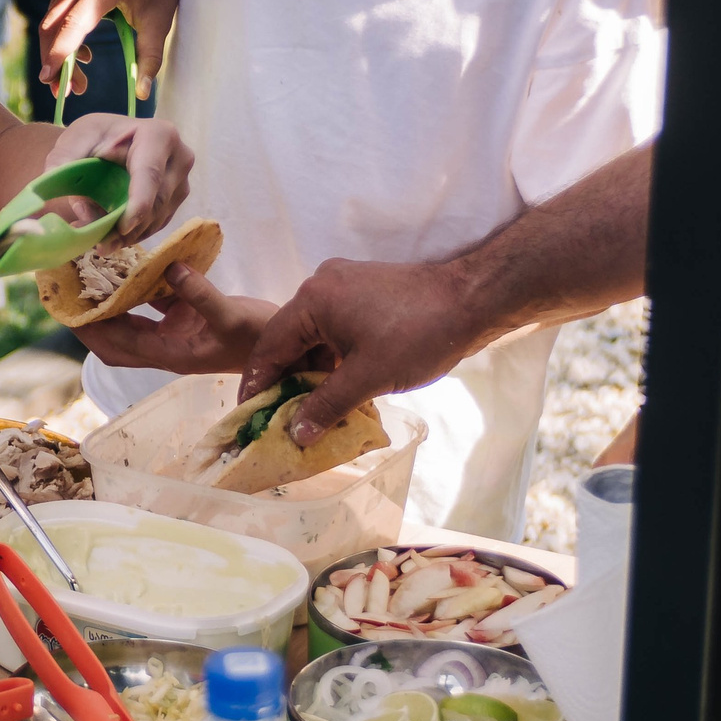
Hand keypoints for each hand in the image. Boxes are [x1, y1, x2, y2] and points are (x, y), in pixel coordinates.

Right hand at [40, 0, 180, 101]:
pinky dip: (61, 38)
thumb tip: (143, 93)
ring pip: (49, 23)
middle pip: (52, 27)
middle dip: (54, 63)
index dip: (58, 53)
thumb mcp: (160, 20)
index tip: (49, 80)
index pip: (72, 24)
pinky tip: (81, 55)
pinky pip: (54, 13)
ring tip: (78, 81)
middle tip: (65, 93)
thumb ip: (150, 57)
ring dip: (57, 54)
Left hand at [49, 114, 195, 241]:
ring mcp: (182, 180)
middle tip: (97, 245)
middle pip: (157, 203)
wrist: (108, 139)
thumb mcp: (72, 143)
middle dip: (127, 228)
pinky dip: (134, 235)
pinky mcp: (176, 199)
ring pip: (158, 219)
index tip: (122, 228)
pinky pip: (157, 224)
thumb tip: (68, 212)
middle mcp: (179, 157)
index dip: (138, 205)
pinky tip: (110, 237)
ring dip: (128, 236)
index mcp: (158, 135)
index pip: (151, 175)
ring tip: (98, 241)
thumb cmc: (91, 137)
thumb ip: (64, 168)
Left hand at [77, 263, 273, 374]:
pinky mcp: (185, 320)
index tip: (67, 310)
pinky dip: (136, 292)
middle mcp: (166, 348)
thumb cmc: (261, 338)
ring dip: (108, 306)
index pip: (118, 346)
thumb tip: (169, 266)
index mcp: (171, 354)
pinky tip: (127, 267)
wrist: (289, 346)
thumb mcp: (232, 316)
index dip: (91, 331)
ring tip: (87, 278)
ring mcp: (174, 334)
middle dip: (89, 322)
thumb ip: (201, 293)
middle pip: (114, 340)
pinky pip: (150, 306)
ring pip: (129, 323)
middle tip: (66, 292)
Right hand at [243, 256, 490, 443]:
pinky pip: (335, 329)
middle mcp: (321, 286)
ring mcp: (344, 286)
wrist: (473, 299)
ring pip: (314, 336)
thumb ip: (327, 405)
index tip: (246, 415)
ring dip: (311, 372)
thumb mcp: (368, 377)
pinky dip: (332, 358)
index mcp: (313, 300)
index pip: (270, 346)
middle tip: (276, 419)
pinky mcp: (364, 292)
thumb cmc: (418, 335)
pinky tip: (336, 387)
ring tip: (307, 410)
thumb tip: (296, 434)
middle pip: (290, 340)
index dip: (257, 384)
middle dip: (285, 381)